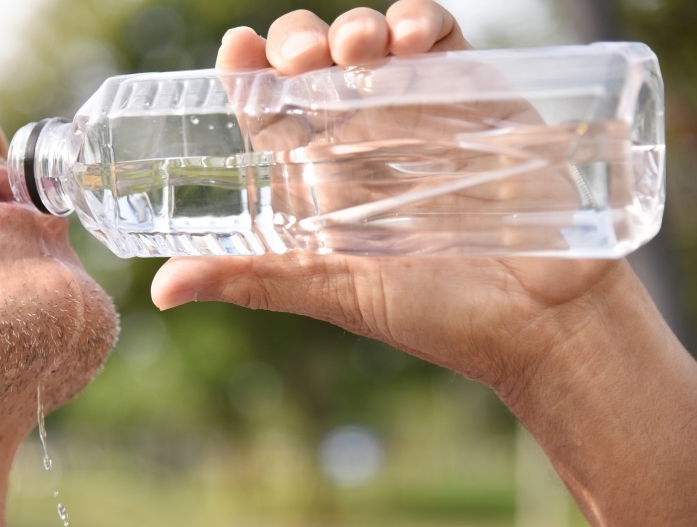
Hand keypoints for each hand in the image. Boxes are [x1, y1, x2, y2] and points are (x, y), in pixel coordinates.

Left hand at [151, 0, 619, 398]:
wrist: (540, 321)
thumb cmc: (436, 314)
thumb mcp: (332, 291)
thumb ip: (254, 278)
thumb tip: (160, 290)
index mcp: (321, 182)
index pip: (270, 111)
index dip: (248, 73)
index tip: (238, 48)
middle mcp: (362, 142)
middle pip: (311, 67)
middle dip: (297, 43)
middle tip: (299, 57)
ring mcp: (418, 117)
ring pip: (369, 44)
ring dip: (353, 28)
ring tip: (356, 48)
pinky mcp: (476, 99)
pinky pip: (442, 40)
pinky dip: (422, 22)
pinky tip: (411, 37)